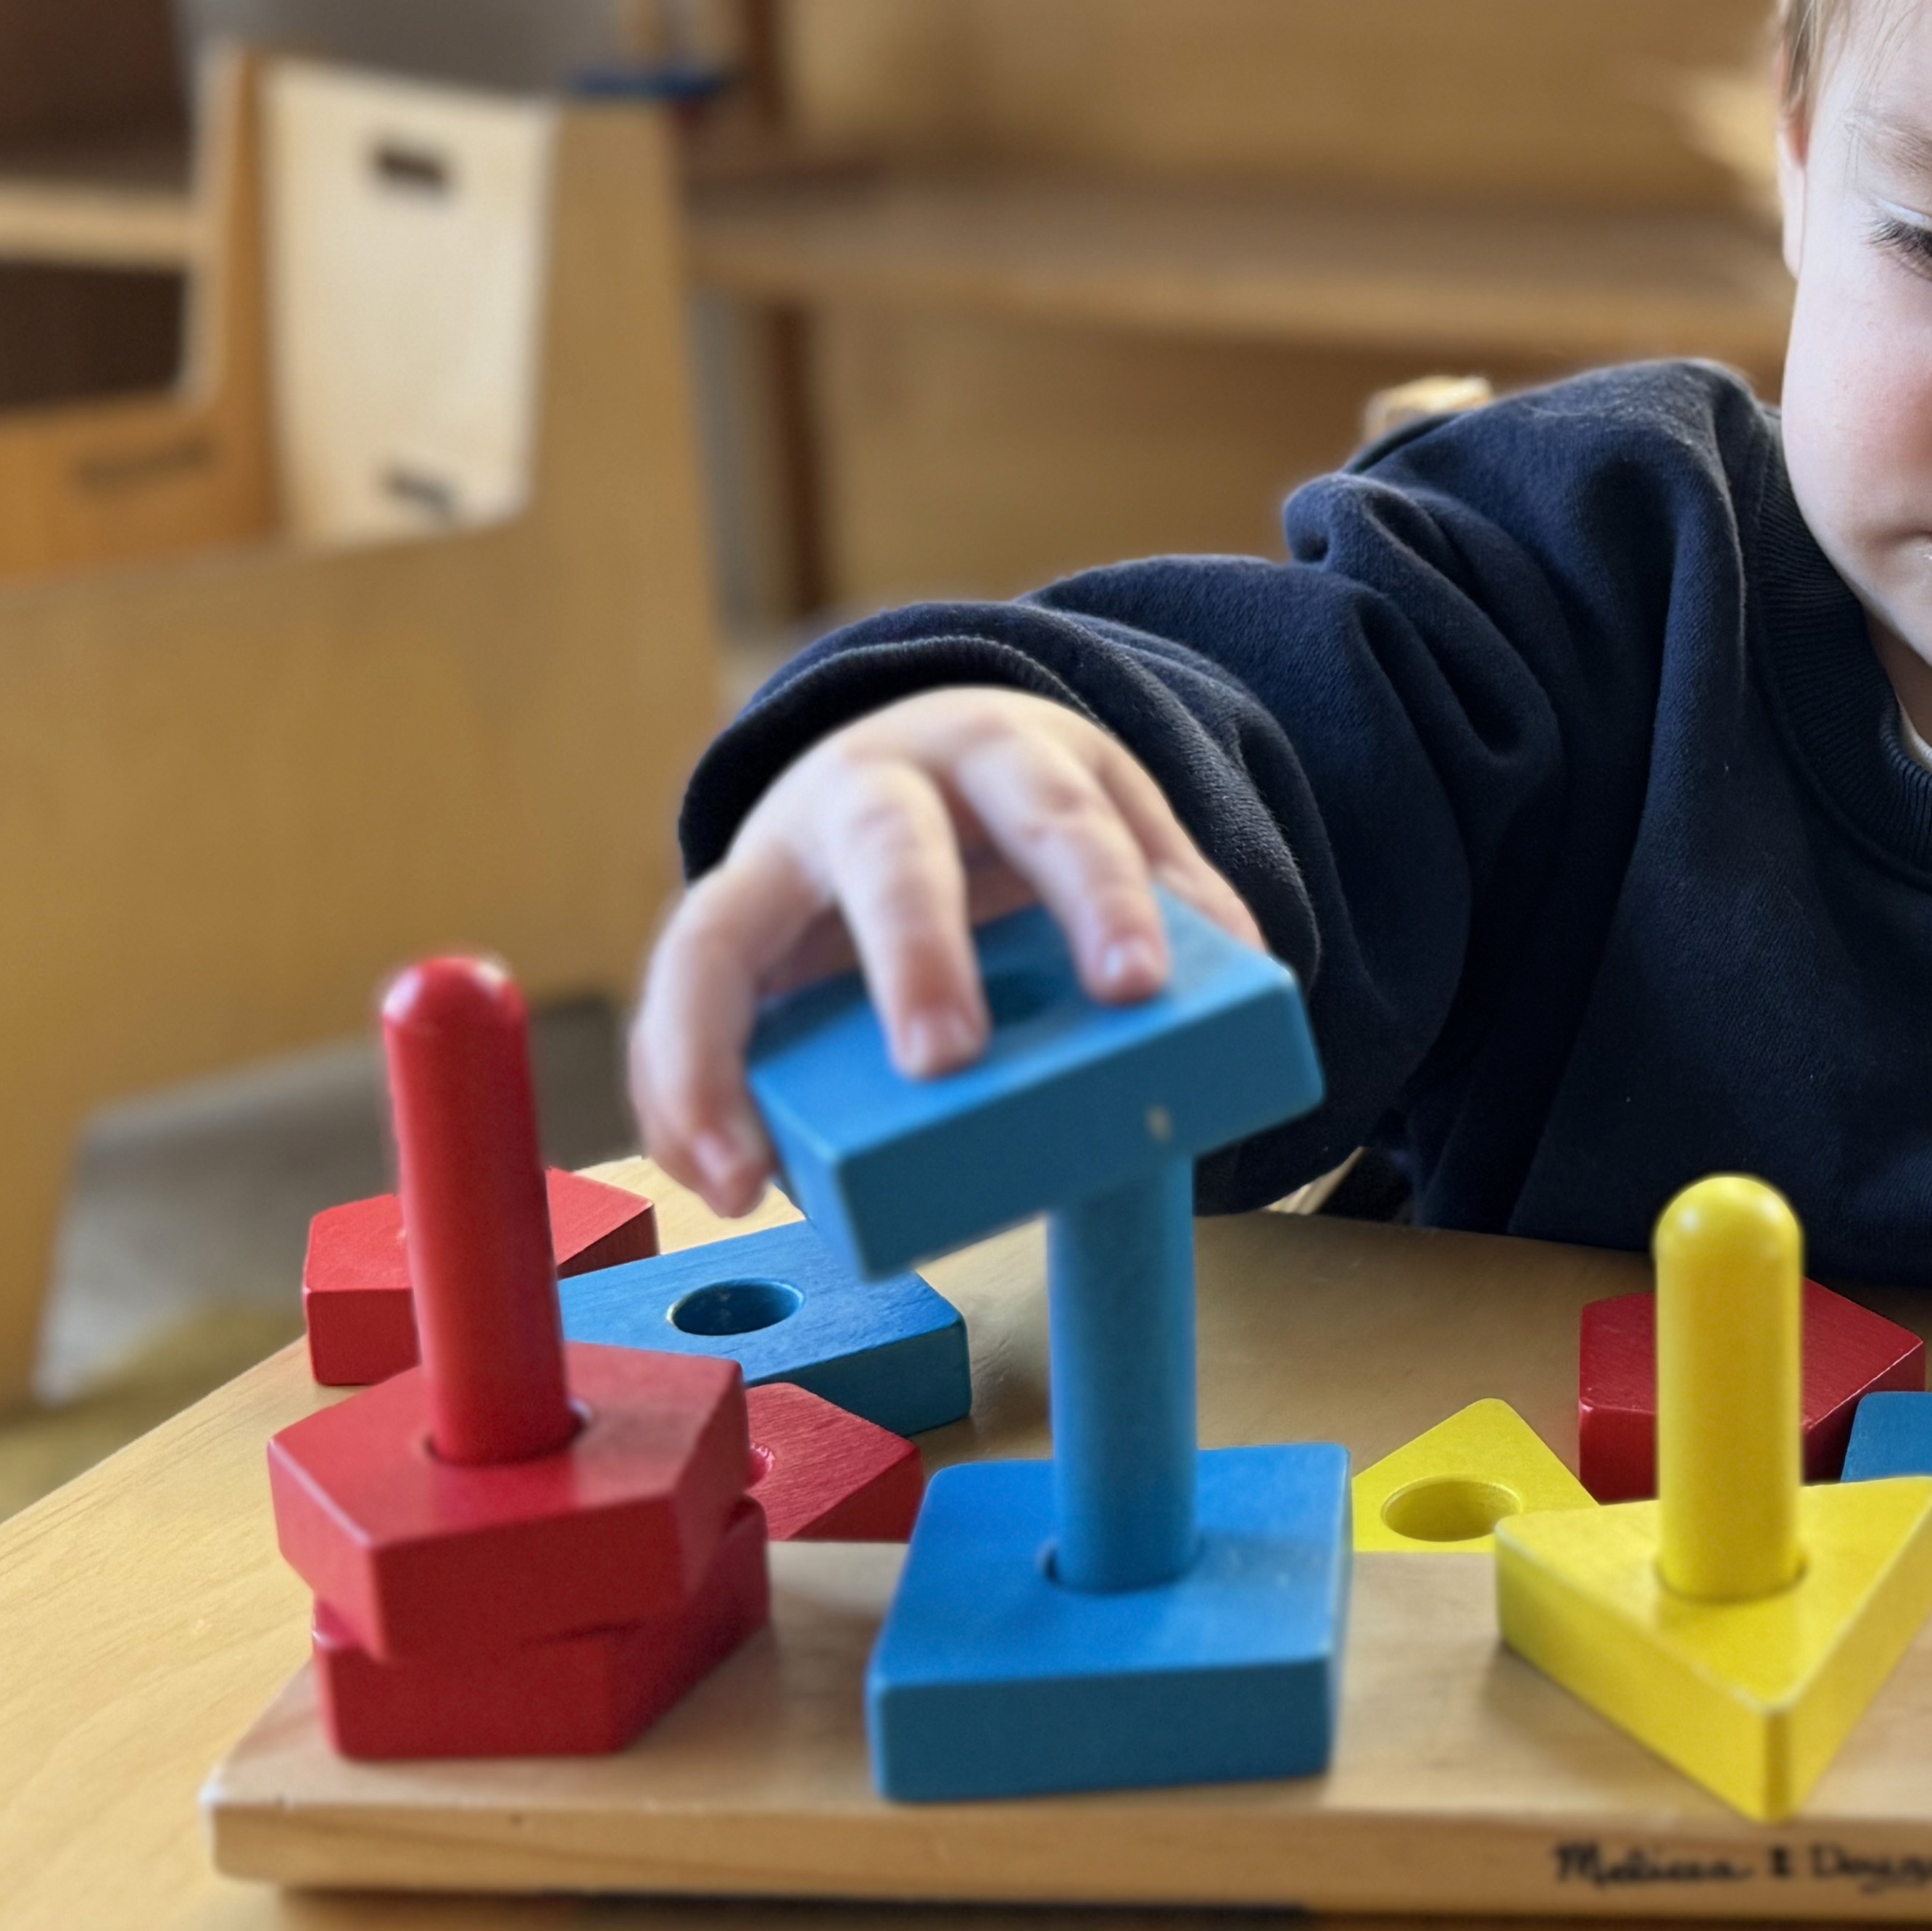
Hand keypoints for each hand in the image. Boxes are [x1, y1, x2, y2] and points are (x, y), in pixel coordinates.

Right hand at [629, 686, 1262, 1215]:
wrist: (912, 750)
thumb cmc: (1024, 814)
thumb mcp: (1108, 820)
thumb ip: (1175, 891)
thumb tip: (1253, 985)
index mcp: (998, 755)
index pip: (1057, 815)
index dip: (1096, 895)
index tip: (1136, 985)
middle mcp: (873, 788)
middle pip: (890, 855)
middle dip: (917, 951)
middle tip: (947, 1059)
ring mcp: (779, 854)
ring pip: (724, 927)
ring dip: (724, 1048)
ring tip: (757, 1169)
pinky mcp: (719, 924)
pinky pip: (678, 1000)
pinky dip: (680, 1090)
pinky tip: (720, 1180)